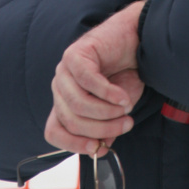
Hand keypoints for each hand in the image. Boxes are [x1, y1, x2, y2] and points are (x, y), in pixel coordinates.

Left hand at [45, 0, 145, 155]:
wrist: (135, 39)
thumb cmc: (125, 74)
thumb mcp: (117, 110)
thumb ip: (106, 128)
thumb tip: (101, 149)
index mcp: (63, 102)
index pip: (53, 131)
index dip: (73, 144)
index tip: (98, 148)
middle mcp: (59, 87)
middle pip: (72, 121)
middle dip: (102, 128)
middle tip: (126, 124)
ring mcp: (64, 69)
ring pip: (79, 104)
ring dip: (108, 112)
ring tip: (127, 109)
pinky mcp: (76, 54)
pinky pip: (89, 82)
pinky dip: (109, 94)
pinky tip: (124, 98)